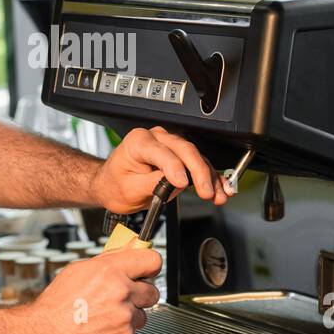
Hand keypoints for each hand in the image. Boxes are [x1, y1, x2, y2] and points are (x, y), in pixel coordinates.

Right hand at [22, 244, 162, 333]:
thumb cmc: (56, 305)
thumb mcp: (78, 270)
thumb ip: (107, 261)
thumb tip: (126, 253)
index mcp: (110, 271)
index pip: (152, 261)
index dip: (150, 267)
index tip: (148, 272)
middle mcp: (121, 293)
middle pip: (152, 292)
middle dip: (140, 295)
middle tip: (124, 299)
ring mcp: (124, 318)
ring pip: (142, 316)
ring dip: (129, 317)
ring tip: (106, 317)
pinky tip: (103, 331)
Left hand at [88, 125, 231, 213]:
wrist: (113, 184)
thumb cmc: (116, 183)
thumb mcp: (129, 188)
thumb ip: (153, 183)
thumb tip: (174, 183)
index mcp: (139, 141)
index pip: (162, 152)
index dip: (174, 168)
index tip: (182, 184)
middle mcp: (156, 138)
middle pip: (185, 150)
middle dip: (199, 172)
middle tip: (206, 192)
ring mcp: (170, 145)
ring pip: (197, 157)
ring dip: (210, 177)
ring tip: (217, 195)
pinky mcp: (180, 156)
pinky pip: (199, 164)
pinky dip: (211, 177)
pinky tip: (221, 188)